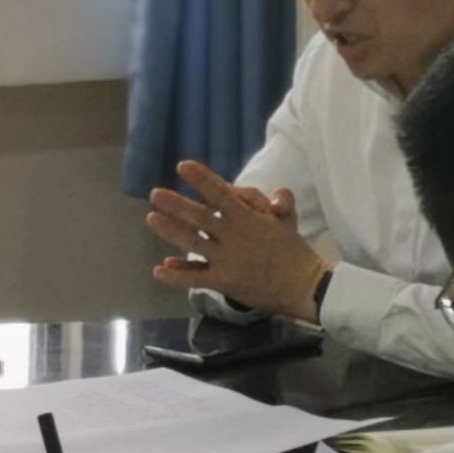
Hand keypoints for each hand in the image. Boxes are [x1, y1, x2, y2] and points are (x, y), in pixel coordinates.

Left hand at [146, 160, 334, 322]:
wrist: (302, 285)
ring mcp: (226, 260)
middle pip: (199, 217)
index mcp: (248, 218)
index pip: (221, 193)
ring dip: (170, 231)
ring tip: (151, 219)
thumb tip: (272, 195)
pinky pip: (195, 277)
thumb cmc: (293, 249)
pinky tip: (159, 269)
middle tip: (155, 194)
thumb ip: (279, 200)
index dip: (202, 179)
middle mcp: (233, 236)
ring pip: (192, 243)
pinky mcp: (223, 282)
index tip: (183, 167)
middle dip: (176, 204)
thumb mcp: (289, 219)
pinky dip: (176, 275)